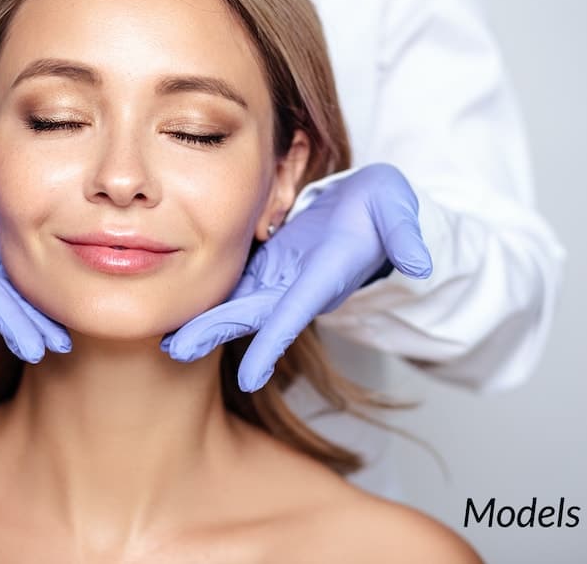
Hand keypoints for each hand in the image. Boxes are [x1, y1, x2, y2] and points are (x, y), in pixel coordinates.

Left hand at [162, 163, 431, 391]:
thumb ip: (407, 234)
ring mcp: (277, 278)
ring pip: (234, 304)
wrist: (368, 212)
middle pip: (251, 315)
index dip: (271, 342)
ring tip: (166, 340)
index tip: (249, 377)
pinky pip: (230, 285)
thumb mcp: (398, 211)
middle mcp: (296, 286)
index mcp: (324, 276)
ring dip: (203, 323)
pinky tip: (174, 309)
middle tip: (175, 352)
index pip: (295, 311)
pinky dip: (205, 299)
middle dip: (216, 333)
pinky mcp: (265, 266)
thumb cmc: (383, 210)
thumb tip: (420, 261)